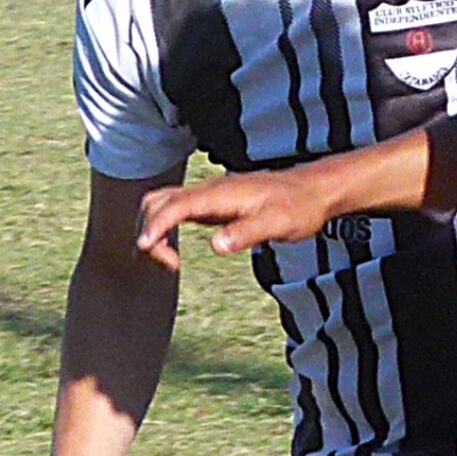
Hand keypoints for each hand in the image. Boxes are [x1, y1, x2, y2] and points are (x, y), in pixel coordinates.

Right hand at [138, 161, 339, 268]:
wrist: (312, 191)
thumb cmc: (298, 207)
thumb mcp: (278, 223)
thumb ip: (247, 233)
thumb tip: (216, 245)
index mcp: (220, 194)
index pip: (174, 205)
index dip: (155, 225)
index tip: (144, 247)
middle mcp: (208, 191)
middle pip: (157, 202)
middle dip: (148, 230)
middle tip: (169, 264)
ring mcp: (208, 196)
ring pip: (161, 204)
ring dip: (153, 229)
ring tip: (169, 262)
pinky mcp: (210, 204)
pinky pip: (174, 211)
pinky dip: (162, 229)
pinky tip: (173, 251)